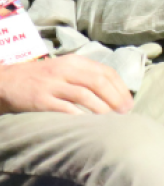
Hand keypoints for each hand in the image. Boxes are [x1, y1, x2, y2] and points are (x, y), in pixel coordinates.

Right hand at [0, 55, 132, 114]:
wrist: (7, 81)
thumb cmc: (43, 77)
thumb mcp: (65, 69)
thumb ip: (86, 76)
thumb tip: (115, 92)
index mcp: (75, 61)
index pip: (106, 72)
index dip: (121, 88)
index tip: (129, 102)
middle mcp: (65, 70)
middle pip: (99, 82)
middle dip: (116, 98)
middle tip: (125, 113)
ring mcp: (52, 84)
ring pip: (84, 95)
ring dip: (101, 108)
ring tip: (111, 120)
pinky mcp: (40, 99)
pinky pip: (64, 108)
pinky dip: (79, 116)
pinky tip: (88, 124)